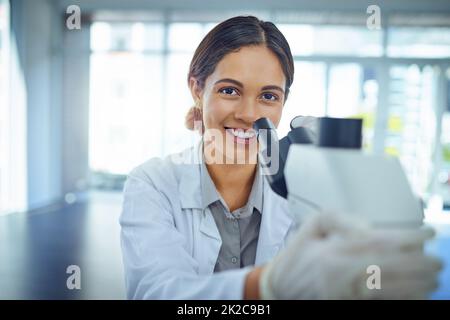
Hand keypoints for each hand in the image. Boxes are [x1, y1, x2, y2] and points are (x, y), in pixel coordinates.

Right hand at [259, 212, 441, 298]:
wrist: (279, 288)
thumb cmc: (297, 256)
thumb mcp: (311, 226)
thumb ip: (340, 219)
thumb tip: (368, 226)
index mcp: (334, 250)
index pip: (380, 242)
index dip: (409, 238)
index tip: (427, 234)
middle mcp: (344, 273)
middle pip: (392, 268)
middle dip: (421, 264)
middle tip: (437, 260)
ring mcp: (347, 294)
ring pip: (392, 290)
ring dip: (418, 285)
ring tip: (433, 278)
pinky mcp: (348, 306)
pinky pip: (382, 304)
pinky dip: (403, 300)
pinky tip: (418, 295)